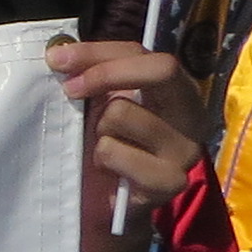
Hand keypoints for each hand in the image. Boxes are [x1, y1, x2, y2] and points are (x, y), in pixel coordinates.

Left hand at [51, 37, 201, 207]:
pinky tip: (112, 172)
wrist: (111, 201)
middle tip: (69, 90)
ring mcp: (187, 149)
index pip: (143, 53)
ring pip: (122, 112)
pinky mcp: (170, 181)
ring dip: (99, 130)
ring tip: (106, 147)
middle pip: (160, 70)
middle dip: (105, 75)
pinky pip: (115, 152)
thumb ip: (92, 73)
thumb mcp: (104, 101)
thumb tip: (57, 50)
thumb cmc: (110, 143)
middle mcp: (193, 114)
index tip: (58, 60)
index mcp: (180, 89)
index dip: (98, 52)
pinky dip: (103, 160)